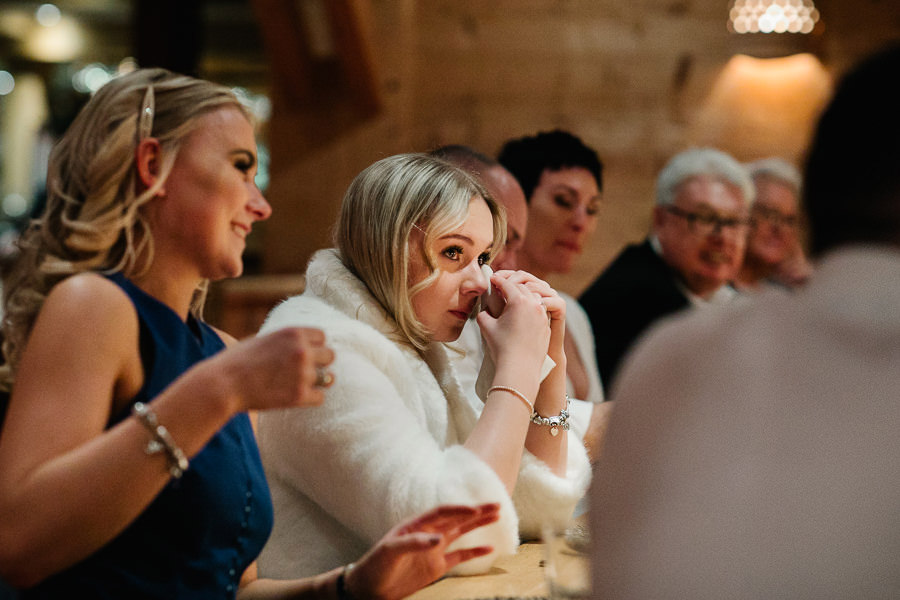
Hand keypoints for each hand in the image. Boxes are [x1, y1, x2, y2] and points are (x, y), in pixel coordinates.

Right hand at [211, 327, 335, 412]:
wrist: (223, 384)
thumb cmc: (237, 361)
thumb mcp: (263, 339)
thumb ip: (285, 340)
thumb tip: (302, 343)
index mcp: (293, 333)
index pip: (322, 337)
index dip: (314, 346)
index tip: (306, 354)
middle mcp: (302, 351)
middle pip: (330, 356)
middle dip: (319, 363)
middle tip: (304, 371)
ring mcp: (302, 374)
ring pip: (327, 378)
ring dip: (316, 382)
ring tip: (299, 385)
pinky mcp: (299, 396)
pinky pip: (320, 398)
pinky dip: (311, 399)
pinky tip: (298, 397)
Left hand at [347, 503, 500, 599]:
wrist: (369, 589)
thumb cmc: (375, 565)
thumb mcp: (390, 551)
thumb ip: (414, 543)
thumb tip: (439, 539)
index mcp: (416, 525)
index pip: (441, 513)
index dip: (458, 510)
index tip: (475, 509)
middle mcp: (428, 534)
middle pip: (456, 519)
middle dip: (476, 512)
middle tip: (497, 505)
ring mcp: (434, 550)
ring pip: (461, 533)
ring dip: (478, 525)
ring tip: (496, 517)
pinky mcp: (437, 567)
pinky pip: (460, 557)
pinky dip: (475, 552)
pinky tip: (489, 548)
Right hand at [477, 270, 558, 368]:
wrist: (520, 368)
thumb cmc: (502, 347)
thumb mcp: (487, 327)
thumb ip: (484, 314)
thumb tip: (485, 311)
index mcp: (519, 301)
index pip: (507, 284)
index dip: (498, 280)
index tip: (492, 279)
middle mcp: (534, 305)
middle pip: (522, 287)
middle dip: (511, 285)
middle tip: (502, 287)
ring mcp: (543, 315)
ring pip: (534, 297)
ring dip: (524, 295)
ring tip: (515, 299)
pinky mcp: (547, 326)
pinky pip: (540, 310)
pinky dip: (532, 307)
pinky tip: (525, 314)